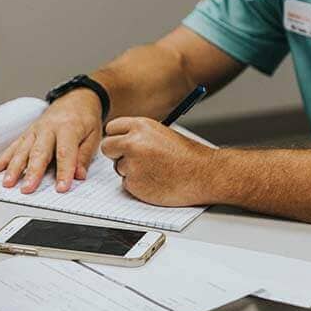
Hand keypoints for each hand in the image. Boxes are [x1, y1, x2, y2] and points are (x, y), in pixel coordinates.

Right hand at [0, 89, 102, 192]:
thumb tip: (78, 175)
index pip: (65, 152)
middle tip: (28, 188)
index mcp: (68, 127)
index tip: (62, 188)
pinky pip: (14, 146)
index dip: (63, 171)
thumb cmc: (85, 118)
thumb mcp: (93, 135)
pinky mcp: (27, 133)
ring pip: (23, 150)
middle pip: (39, 152)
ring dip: (14, 167)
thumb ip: (84, 155)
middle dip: (32, 172)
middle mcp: (48, 128)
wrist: (76, 99)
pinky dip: (3, 158)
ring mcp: (35, 130)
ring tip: (8, 183)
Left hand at [101, 117, 216, 205]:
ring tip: (154, 171)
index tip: (122, 142)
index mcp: (141, 126)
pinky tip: (156, 181)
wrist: (203, 174)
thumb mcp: (161, 134)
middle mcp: (133, 143)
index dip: (117, 137)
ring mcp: (132, 164)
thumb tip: (122, 139)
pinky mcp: (134, 183)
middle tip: (131, 158)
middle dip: (116, 153)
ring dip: (130, 171)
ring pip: (118, 167)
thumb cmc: (187, 156)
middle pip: (107, 147)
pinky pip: (127, 183)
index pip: (112, 128)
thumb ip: (140, 135)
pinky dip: (138, 185)